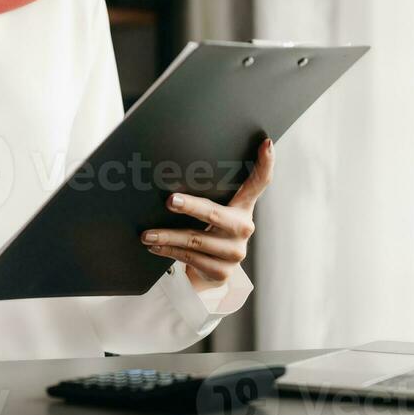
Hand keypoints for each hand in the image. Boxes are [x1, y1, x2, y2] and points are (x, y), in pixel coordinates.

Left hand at [141, 137, 273, 291]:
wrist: (212, 269)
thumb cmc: (209, 230)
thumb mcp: (212, 210)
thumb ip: (207, 193)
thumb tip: (171, 167)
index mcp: (243, 206)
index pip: (259, 183)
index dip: (265, 163)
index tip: (266, 143)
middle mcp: (244, 228)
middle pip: (215, 213)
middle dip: (191, 206)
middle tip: (170, 201)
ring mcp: (234, 252)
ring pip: (195, 241)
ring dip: (167, 236)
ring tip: (147, 234)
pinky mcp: (222, 271)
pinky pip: (190, 259)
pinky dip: (168, 251)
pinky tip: (154, 246)